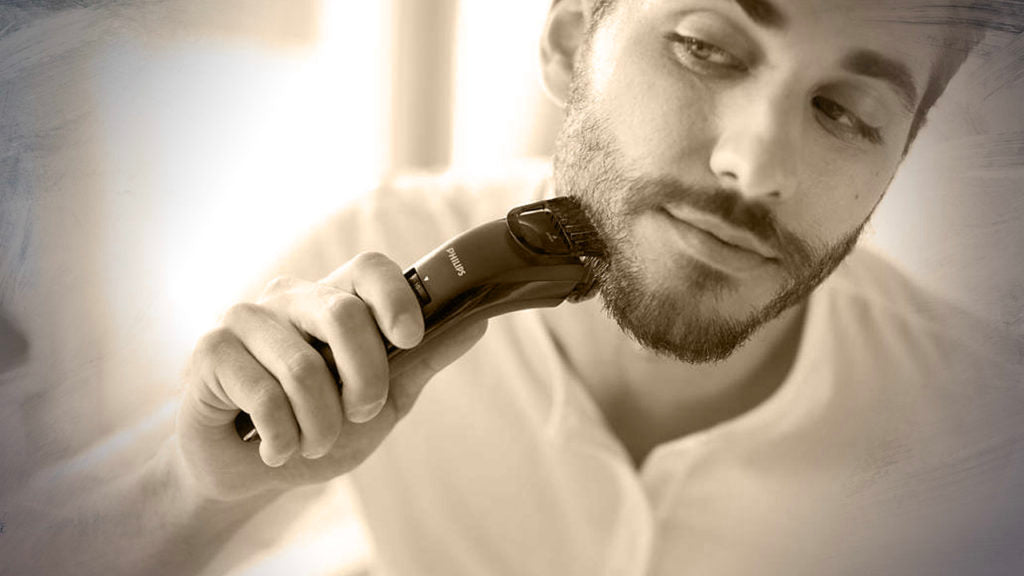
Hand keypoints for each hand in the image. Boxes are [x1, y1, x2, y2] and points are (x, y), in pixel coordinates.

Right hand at [175, 252, 487, 499]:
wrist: (249, 474)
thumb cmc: (316, 427)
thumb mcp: (383, 400)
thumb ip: (422, 360)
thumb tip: (478, 320)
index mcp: (334, 300)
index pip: (370, 268)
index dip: (395, 297)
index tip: (409, 339)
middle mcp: (290, 298)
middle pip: (343, 314)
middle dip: (364, 381)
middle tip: (359, 416)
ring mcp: (245, 318)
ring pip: (304, 367)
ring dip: (319, 426)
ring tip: (310, 442)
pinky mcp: (209, 351)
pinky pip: (263, 395)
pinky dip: (281, 439)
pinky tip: (273, 449)